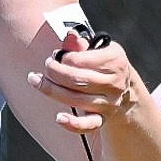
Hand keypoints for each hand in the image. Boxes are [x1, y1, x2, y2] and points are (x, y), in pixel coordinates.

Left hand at [30, 28, 145, 134]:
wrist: (125, 90)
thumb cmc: (104, 65)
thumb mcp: (97, 50)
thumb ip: (82, 44)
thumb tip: (71, 35)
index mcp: (115, 60)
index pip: (81, 60)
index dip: (63, 58)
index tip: (57, 56)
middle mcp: (114, 82)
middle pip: (77, 80)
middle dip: (55, 72)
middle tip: (47, 66)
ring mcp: (109, 102)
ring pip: (76, 99)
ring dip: (52, 90)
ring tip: (35, 80)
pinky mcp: (103, 118)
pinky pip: (88, 124)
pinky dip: (73, 123)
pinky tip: (59, 118)